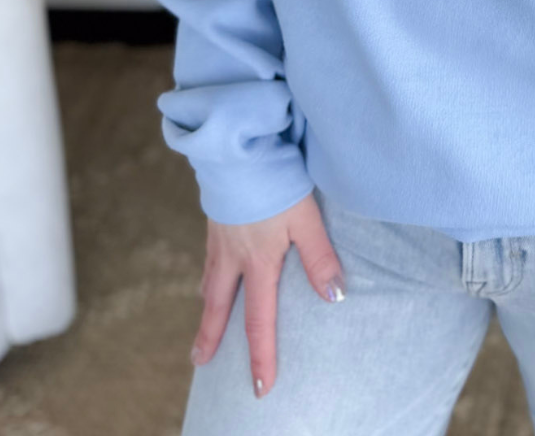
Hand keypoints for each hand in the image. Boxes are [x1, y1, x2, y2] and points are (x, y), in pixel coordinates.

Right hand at [190, 191, 346, 398]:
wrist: (238, 148)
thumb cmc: (276, 181)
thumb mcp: (306, 218)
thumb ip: (320, 257)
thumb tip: (335, 297)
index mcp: (257, 262)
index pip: (259, 320)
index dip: (261, 355)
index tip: (260, 386)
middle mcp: (232, 255)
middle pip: (218, 306)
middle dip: (210, 336)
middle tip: (199, 361)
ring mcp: (219, 236)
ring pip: (210, 278)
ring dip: (208, 304)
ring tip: (205, 318)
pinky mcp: (215, 216)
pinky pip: (209, 255)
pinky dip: (208, 272)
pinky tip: (212, 267)